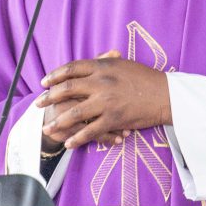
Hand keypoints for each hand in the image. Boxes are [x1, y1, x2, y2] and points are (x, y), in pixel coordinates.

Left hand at [38, 53, 171, 150]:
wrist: (166, 95)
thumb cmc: (146, 78)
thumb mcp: (123, 64)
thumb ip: (105, 63)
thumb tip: (91, 61)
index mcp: (103, 67)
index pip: (72, 68)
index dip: (55, 75)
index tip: (45, 82)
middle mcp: (101, 82)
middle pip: (67, 89)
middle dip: (50, 97)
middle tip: (39, 103)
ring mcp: (106, 102)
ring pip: (74, 113)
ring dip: (58, 121)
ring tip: (47, 128)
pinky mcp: (114, 119)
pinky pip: (90, 131)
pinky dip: (77, 138)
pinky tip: (68, 143)